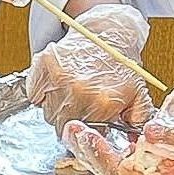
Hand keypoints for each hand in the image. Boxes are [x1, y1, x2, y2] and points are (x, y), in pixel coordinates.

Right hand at [27, 3, 154, 135]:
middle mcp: (79, 91)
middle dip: (70, 121)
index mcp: (103, 102)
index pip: (84, 134)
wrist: (107, 33)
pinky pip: (34, 94)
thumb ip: (138, 121)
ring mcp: (59, 78)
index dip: (86, 132)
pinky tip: (58, 86)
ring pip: (47, 113)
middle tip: (79, 108)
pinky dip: (41, 94)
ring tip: (71, 94)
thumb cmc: (120, 64)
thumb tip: (134, 141)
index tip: (88, 124)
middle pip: (62, 127)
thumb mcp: (138, 94)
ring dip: (56, 109)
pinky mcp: (44, 65)